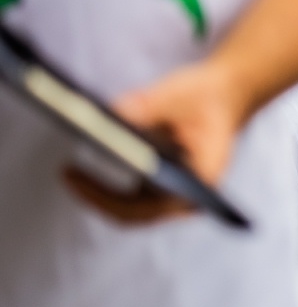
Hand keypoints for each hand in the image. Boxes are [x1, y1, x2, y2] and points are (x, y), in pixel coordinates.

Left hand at [63, 57, 248, 222]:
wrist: (221, 95)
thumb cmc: (207, 97)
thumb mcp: (180, 93)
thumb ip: (150, 103)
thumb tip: (113, 113)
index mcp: (201, 181)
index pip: (151, 207)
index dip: (113, 199)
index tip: (84, 180)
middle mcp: (187, 195)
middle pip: (132, 212)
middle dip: (97, 195)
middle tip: (68, 173)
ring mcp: (172, 193)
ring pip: (125, 207)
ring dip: (97, 191)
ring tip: (70, 171)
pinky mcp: (157, 185)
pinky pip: (123, 196)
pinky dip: (102, 182)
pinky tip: (82, 164)